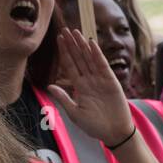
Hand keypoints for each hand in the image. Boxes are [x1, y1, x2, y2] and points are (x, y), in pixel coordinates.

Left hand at [47, 27, 133, 147]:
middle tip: (65, 30)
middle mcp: (88, 80)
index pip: (70, 65)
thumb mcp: (74, 113)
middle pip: (78, 58)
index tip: (59, 39)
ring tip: (76, 32)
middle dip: (72, 44)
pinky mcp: (111, 81)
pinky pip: (102, 65)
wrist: (114, 132)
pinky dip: (97, 54)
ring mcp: (100, 79)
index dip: (64, 52)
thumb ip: (63, 98)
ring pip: (89, 58)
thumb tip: (49, 85)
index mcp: (79, 87)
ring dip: (82, 45)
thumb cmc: (94, 126)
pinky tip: (91, 43)